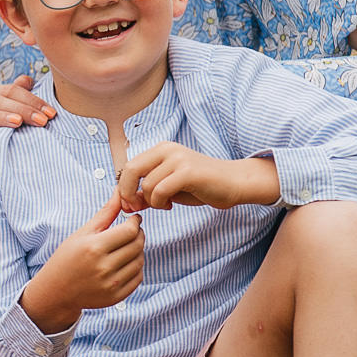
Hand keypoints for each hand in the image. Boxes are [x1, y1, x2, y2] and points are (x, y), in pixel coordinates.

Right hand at [21, 191, 143, 330]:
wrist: (57, 291)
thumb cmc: (67, 257)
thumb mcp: (83, 233)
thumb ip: (105, 213)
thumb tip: (119, 192)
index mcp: (94, 247)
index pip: (130, 230)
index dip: (135, 222)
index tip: (133, 219)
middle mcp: (103, 267)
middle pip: (137, 245)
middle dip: (138, 234)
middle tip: (131, 231)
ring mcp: (110, 284)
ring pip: (139, 261)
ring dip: (138, 251)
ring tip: (126, 247)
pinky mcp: (116, 297)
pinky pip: (138, 277)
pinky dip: (136, 268)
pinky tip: (125, 262)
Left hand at [119, 146, 276, 212]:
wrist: (233, 183)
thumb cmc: (201, 185)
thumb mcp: (169, 187)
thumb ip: (148, 191)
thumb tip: (125, 204)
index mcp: (161, 149)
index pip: (129, 166)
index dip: (123, 188)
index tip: (128, 205)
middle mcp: (167, 149)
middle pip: (131, 171)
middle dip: (128, 194)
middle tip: (136, 208)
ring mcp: (178, 159)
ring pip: (147, 185)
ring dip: (152, 202)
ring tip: (165, 204)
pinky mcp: (187, 172)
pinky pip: (160, 191)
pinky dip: (160, 203)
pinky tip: (170, 205)